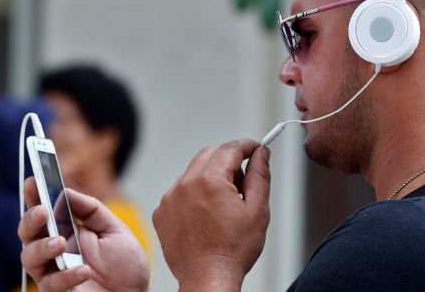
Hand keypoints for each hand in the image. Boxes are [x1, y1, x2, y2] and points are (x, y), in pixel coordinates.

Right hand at [18, 177, 148, 290]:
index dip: (35, 196)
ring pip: (29, 258)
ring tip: (60, 243)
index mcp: (67, 231)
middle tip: (43, 212)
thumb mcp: (115, 231)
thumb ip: (92, 210)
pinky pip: (50, 284)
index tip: (32, 180)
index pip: (45, 211)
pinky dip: (66, 275)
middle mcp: (55, 250)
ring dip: (42, 247)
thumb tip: (66, 191)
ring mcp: (53, 272)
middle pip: (28, 233)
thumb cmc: (125, 266)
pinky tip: (83, 270)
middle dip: (30, 219)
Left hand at [152, 139, 270, 290]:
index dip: (247, 146)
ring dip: (210, 178)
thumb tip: (261, 153)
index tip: (257, 149)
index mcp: (210, 180)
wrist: (208, 279)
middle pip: (209, 154)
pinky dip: (194, 194)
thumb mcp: (257, 210)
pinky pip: (180, 190)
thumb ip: (260, 175)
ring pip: (193, 171)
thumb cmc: (234, 249)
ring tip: (223, 205)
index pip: (231, 148)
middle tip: (242, 183)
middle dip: (228, 161)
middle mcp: (186, 184)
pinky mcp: (162, 212)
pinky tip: (206, 216)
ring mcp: (170, 198)